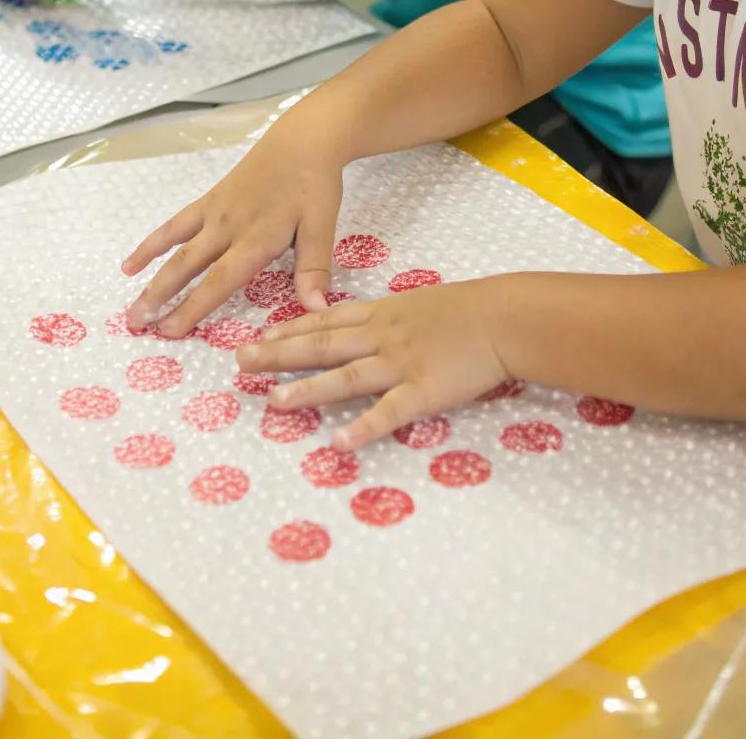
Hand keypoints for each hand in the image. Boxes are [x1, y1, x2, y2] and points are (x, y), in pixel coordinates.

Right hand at [122, 126, 344, 335]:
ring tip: (132, 306)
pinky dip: (153, 244)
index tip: (170, 331)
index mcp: (256, 239)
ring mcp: (214, 213)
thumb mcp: (322, 227)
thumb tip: (316, 311)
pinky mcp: (209, 200)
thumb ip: (313, 270)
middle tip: (137, 325)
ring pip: (176, 248)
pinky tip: (132, 263)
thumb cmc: (314, 185)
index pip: (219, 281)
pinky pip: (175, 225)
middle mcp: (228, 228)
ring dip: (152, 277)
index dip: (193, 307)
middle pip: (187, 266)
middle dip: (161, 297)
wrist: (301, 139)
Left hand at [237, 277, 511, 448]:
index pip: (326, 320)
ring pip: (346, 376)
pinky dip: (363, 427)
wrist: (504, 316)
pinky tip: (339, 442)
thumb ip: (394, 318)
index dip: (290, 329)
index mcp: (383, 314)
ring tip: (273, 400)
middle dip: (279, 354)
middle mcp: (382, 337)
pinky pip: (388, 412)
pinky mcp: (423, 391)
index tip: (258, 335)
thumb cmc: (471, 309)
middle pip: (323, 345)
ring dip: (308, 388)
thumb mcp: (422, 303)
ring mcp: (400, 364)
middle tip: (242, 361)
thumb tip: (369, 325)